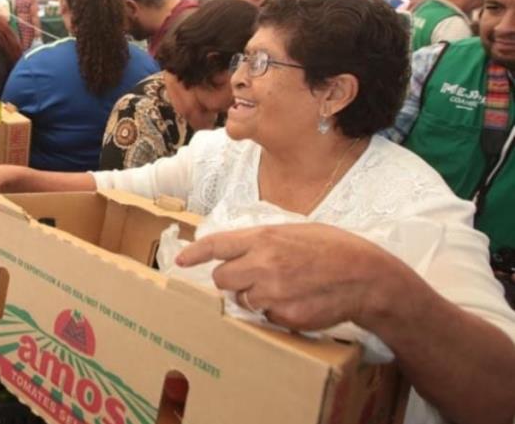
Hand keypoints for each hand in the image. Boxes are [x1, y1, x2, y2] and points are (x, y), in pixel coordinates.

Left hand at [175, 223, 404, 330]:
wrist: (367, 277)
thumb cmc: (334, 249)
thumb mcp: (295, 231)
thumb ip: (262, 241)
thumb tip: (236, 251)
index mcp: (264, 238)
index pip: (216, 244)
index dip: (195, 253)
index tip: (180, 261)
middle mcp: (262, 264)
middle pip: (221, 279)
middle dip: (231, 280)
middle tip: (252, 277)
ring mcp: (272, 293)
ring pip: (242, 300)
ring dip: (254, 297)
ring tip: (284, 288)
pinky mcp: (284, 316)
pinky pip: (265, 318)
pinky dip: (275, 313)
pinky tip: (297, 301)